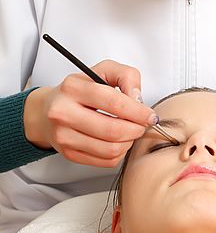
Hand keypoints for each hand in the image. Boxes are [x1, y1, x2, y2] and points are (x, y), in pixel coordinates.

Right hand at [23, 60, 157, 167]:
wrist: (48, 111)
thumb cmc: (80, 91)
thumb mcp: (103, 71)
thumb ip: (126, 76)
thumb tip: (138, 98)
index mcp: (73, 88)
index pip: (113, 102)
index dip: (138, 112)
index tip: (150, 115)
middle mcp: (63, 113)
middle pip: (113, 130)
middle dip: (136, 129)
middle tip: (142, 125)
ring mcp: (64, 137)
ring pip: (111, 149)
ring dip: (129, 142)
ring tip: (130, 132)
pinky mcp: (69, 154)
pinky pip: (106, 161)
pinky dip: (119, 153)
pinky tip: (118, 141)